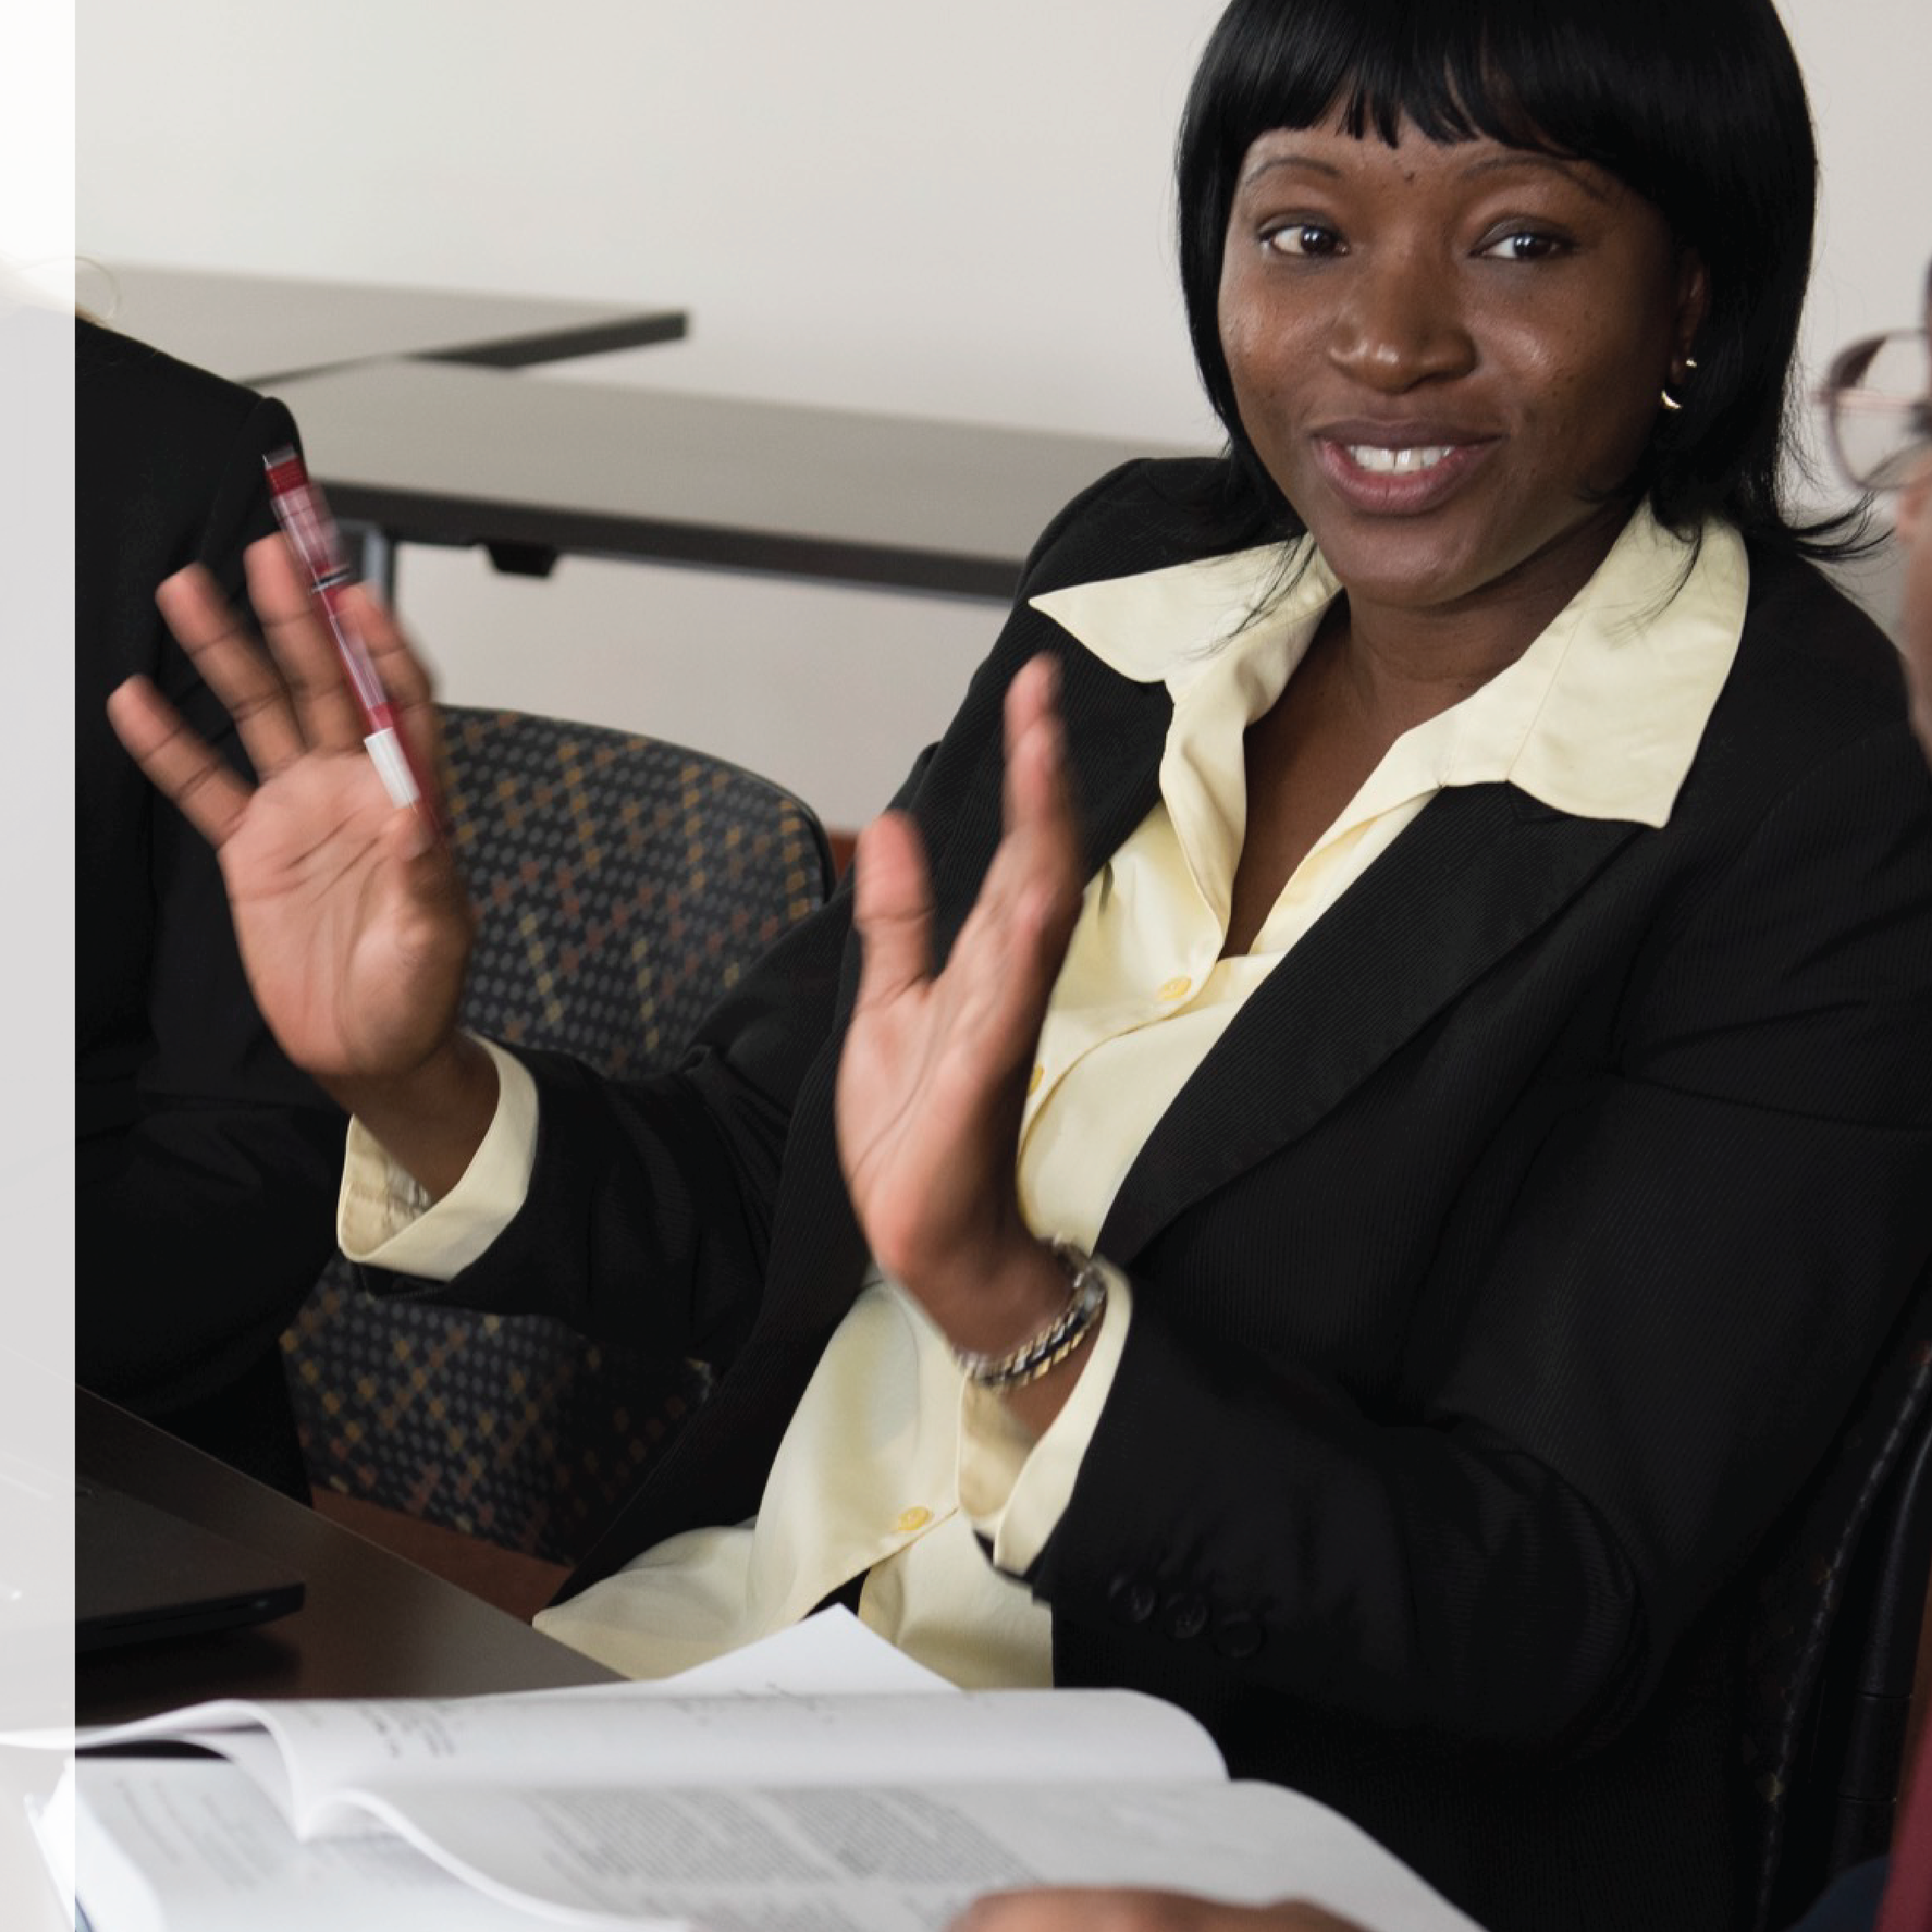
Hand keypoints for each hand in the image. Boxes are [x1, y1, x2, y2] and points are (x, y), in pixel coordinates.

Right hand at [106, 537, 493, 1189]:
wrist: (369, 1049)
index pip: (398, 701)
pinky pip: (204, 785)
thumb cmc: (418, 996)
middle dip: (296, 618)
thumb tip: (417, 812)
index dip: (379, 648)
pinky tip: (136, 700)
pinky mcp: (251, 846)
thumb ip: (427, 876)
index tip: (357, 595)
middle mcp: (352, 788)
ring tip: (188, 593)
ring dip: (226, 652)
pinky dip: (169, 745)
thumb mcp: (436, 944)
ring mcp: (298, 810)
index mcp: (408, 798)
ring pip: (257, 713)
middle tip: (270, 556)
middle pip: (320, 683)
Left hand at [838, 658, 1089, 1381]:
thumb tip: (889, 824)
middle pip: (1034, 862)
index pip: (1012, 849)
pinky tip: (1035, 895)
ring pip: (1032, 916)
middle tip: (1042, 690)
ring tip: (1042, 756)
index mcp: (987, 965)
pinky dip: (1021, 948)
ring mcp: (998, 1030)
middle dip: (1039, 777)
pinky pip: (1007, 1004)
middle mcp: (1006, 985)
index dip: (1022, 772)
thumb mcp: (893, 1003)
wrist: (928, 1241)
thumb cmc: (919, 1131)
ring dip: (1039, 835)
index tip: (1030, 691)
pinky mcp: (978, 1082)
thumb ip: (897, 918)